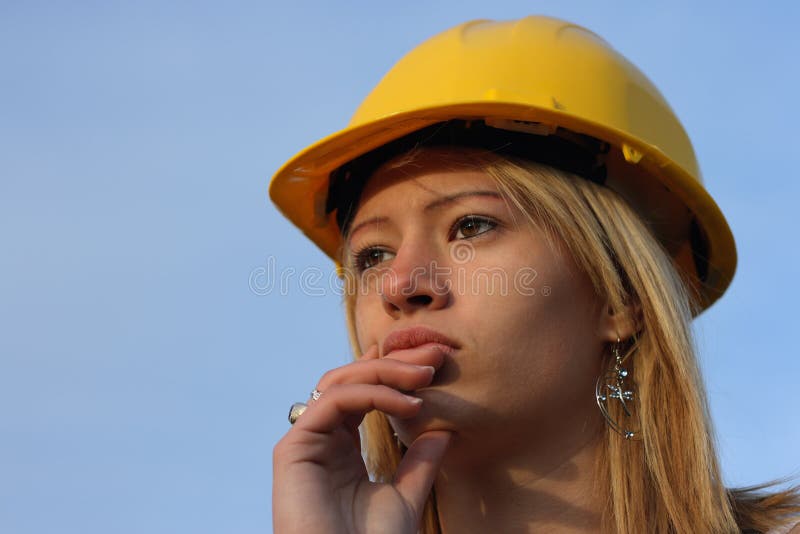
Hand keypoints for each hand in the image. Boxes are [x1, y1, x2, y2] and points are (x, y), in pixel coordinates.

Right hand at [273, 344, 451, 533]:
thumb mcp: (405, 498)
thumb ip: (419, 464)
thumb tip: (445, 431)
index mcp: (341, 447)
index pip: (363, 392)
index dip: (392, 370)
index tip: (433, 362)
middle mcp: (320, 438)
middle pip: (351, 378)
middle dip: (395, 362)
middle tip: (436, 356)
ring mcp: (305, 440)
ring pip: (340, 382)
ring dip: (386, 372)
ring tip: (426, 377)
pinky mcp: (294, 447)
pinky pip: (333, 402)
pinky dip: (372, 394)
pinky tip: (407, 403)